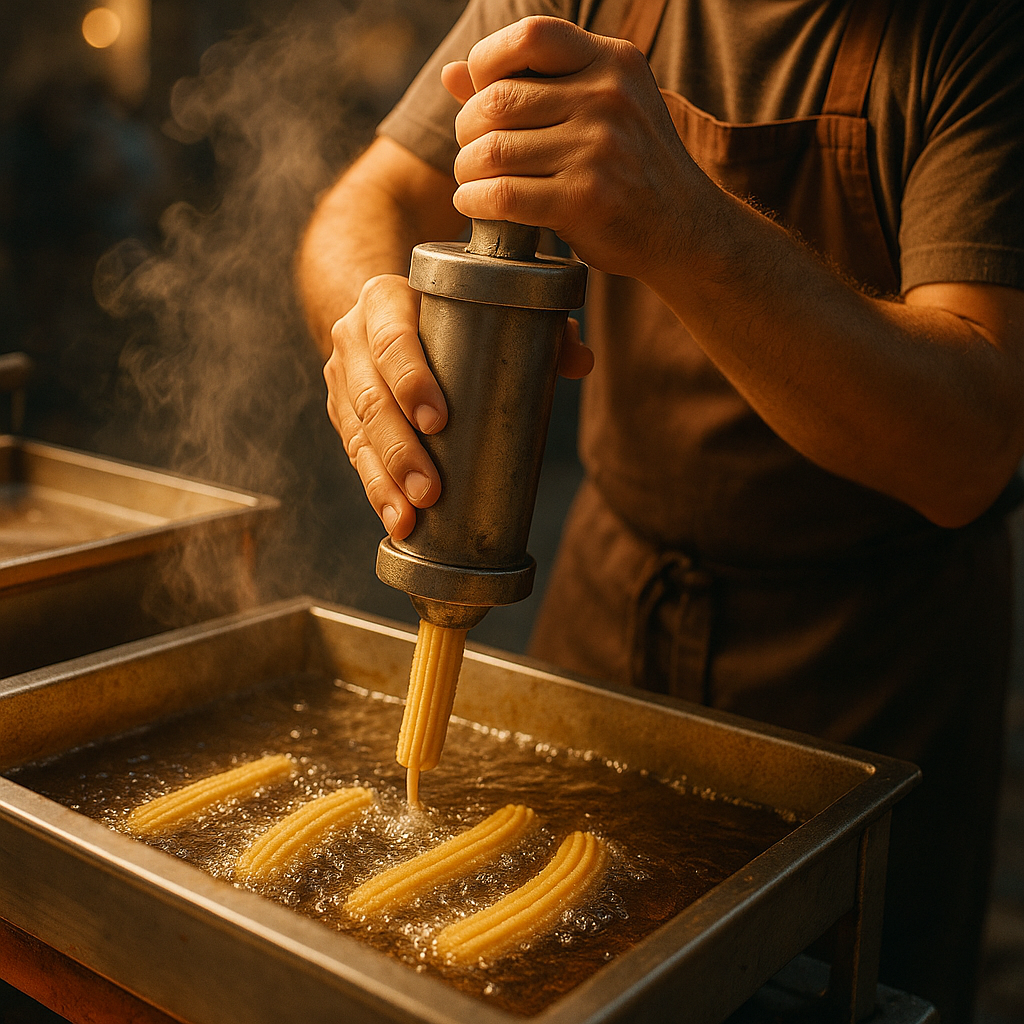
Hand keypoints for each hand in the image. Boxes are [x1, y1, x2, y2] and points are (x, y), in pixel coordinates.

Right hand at [324, 271, 590, 539]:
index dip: (411, 381)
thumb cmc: (446, 312)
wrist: (381, 311)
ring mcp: (342, 381)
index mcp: (384, 301)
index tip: (437, 421)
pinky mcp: (341, 415)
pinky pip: (355, 456)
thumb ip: (540, 328)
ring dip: (385, 481)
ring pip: (359, 435)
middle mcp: (353, 339)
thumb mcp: (484, 306)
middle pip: (373, 400)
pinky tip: (397, 522)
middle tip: (430, 490)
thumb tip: (581, 362)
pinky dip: (378, 491)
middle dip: (401, 451)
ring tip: (412, 516)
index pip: (392, 341)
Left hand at [440, 16, 702, 281]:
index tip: (482, 96)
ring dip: (466, 170)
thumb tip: (454, 73)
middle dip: (467, 129)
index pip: (531, 35)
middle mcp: (607, 99)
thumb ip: (534, 86)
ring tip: (470, 180)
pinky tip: (473, 204)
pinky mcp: (584, 201)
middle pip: (498, 101)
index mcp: (613, 62)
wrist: (685, 228)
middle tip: (471, 151)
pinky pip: (503, 195)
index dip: (488, 62)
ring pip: (493, 151)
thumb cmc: (633, 168)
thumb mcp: (601, 109)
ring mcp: (598, 150)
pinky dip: (474, 202)